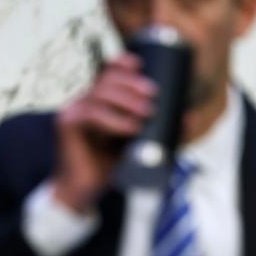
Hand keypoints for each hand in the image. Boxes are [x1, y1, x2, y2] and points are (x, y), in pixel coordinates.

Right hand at [51, 53, 154, 211]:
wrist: (83, 192)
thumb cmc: (108, 166)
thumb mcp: (138, 144)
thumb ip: (160, 130)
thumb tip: (188, 118)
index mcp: (98, 101)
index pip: (107, 72)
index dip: (122, 64)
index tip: (140, 65)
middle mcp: (84, 101)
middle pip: (107, 79)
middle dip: (132, 83)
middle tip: (153, 94)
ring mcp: (73, 110)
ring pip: (100, 94)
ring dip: (126, 100)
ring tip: (147, 113)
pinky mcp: (67, 123)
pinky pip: (92, 113)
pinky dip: (114, 120)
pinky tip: (130, 127)